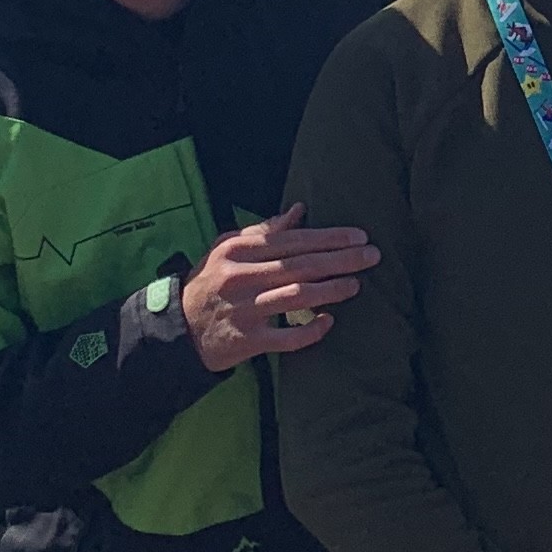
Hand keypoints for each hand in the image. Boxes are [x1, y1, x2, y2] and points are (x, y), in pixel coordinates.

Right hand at [185, 206, 382, 370]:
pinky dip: (309, 330)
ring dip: (330, 290)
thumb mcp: (227, 249)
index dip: (329, 237)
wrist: (179, 328)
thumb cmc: (211, 283)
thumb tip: (299, 210)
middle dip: (340, 260)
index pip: (293, 240)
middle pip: (300, 265)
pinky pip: (285, 337)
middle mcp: (240, 277)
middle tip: (372, 256)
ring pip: (295, 296)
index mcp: (238, 251)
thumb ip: (263, 231)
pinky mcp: (246, 340)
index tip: (360, 236)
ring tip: (356, 284)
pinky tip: (329, 322)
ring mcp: (244, 309)